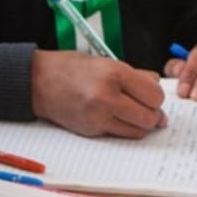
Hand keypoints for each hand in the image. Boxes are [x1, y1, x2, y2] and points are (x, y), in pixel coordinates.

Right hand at [31, 49, 165, 137]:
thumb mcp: (106, 62)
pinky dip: (125, 129)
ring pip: (139, 130)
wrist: (39, 82)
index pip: (154, 95)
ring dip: (141, 124)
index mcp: (114, 74)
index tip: (151, 95)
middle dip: (153, 113)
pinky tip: (118, 118)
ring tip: (134, 113)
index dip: (156, 97)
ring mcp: (99, 116)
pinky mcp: (92, 130)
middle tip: (147, 108)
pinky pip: (121, 135)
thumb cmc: (72, 68)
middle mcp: (107, 96)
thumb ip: (134, 75)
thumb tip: (157, 89)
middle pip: (149, 116)